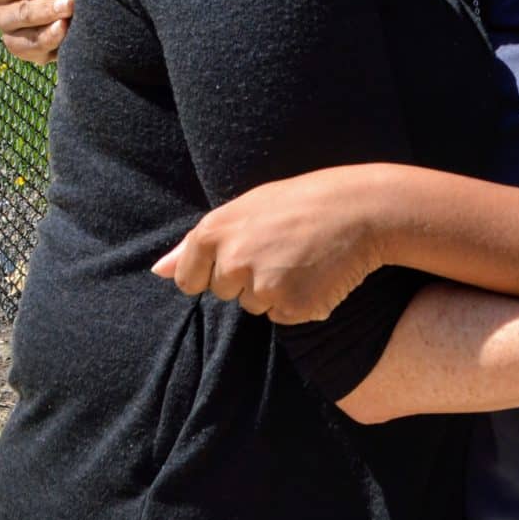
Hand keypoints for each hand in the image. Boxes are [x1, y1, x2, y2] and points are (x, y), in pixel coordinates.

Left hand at [152, 170, 384, 323]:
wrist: (361, 209)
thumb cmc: (301, 203)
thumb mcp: (245, 208)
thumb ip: (196, 244)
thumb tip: (158, 272)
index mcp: (213, 231)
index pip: (190, 280)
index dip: (216, 271)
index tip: (244, 255)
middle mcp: (231, 261)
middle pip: (224, 293)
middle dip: (248, 278)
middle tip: (282, 248)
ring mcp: (260, 286)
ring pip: (255, 306)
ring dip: (276, 290)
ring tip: (302, 258)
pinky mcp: (290, 307)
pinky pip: (283, 317)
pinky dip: (300, 302)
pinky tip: (317, 274)